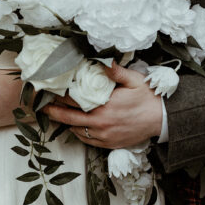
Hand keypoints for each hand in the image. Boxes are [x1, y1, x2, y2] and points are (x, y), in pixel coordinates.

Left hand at [47, 63, 162, 147]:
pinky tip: (75, 126)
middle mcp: (101, 123)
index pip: (75, 100)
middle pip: (69, 118)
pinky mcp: (108, 144)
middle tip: (42, 106)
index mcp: (104, 106)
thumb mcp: (134, 80)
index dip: (60, 95)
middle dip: (53, 112)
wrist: (162, 120)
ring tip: (56, 115)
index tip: (49, 90)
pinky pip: (87, 140)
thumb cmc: (148, 98)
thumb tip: (102, 60)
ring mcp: (104, 136)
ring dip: (66, 123)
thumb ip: (115, 71)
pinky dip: (78, 133)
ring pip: (76, 130)